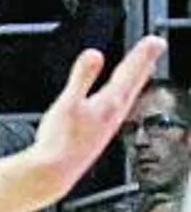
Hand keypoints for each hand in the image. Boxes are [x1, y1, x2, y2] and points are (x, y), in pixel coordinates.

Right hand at [30, 37, 166, 183]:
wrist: (55, 171)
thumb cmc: (60, 141)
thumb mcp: (67, 103)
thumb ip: (81, 77)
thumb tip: (94, 54)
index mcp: (109, 103)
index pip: (130, 73)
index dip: (142, 54)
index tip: (154, 40)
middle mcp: (115, 114)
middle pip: (135, 82)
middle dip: (146, 62)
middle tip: (156, 46)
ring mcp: (110, 124)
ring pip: (131, 94)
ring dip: (139, 78)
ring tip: (145, 68)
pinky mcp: (102, 133)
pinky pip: (121, 106)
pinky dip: (126, 94)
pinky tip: (121, 98)